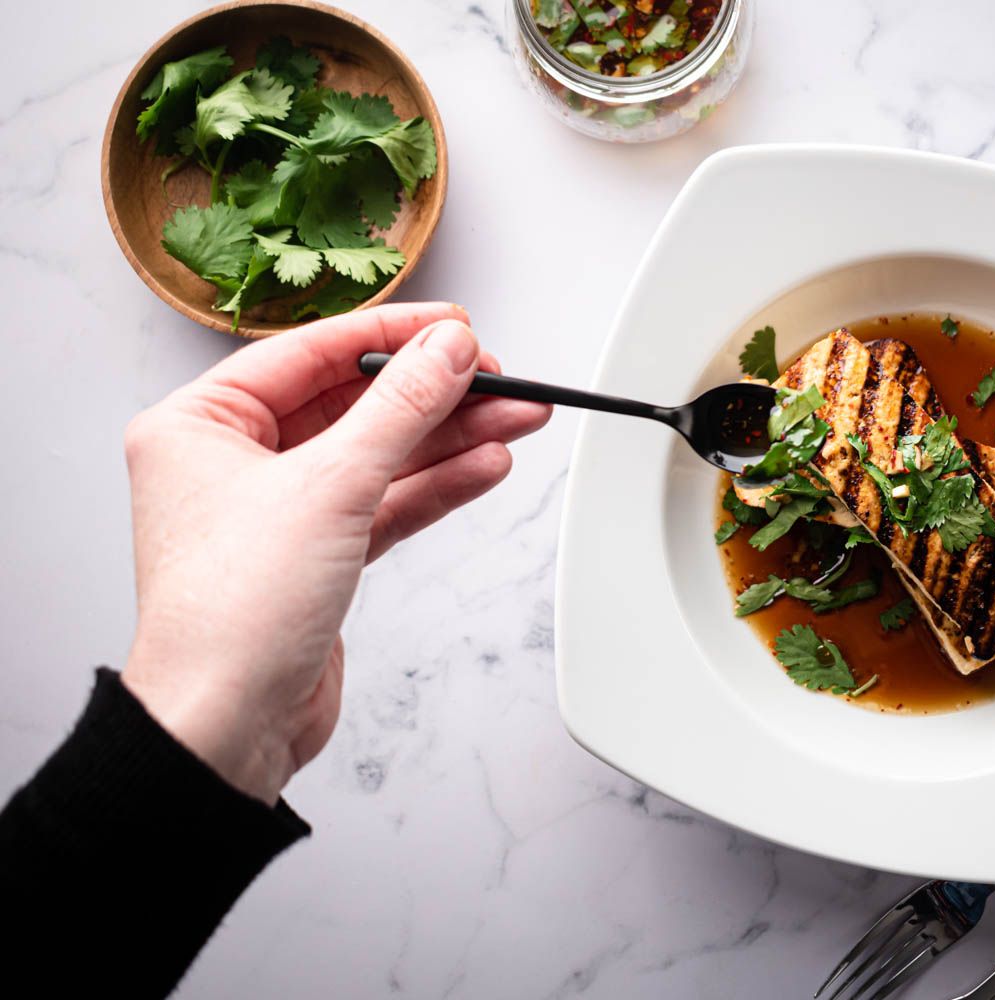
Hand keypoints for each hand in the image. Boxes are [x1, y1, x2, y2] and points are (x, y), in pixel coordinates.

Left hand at [120, 304, 549, 804]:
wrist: (228, 727)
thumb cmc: (231, 616)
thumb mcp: (329, 487)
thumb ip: (399, 410)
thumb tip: (445, 350)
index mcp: (200, 424)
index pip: (312, 354)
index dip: (391, 335)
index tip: (455, 326)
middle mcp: (234, 462)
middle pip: (355, 405)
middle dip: (434, 394)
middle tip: (499, 378)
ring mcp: (281, 511)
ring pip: (381, 455)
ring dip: (450, 439)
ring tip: (517, 418)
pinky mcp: (319, 556)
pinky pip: (387, 502)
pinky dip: (436, 486)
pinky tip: (485, 465)